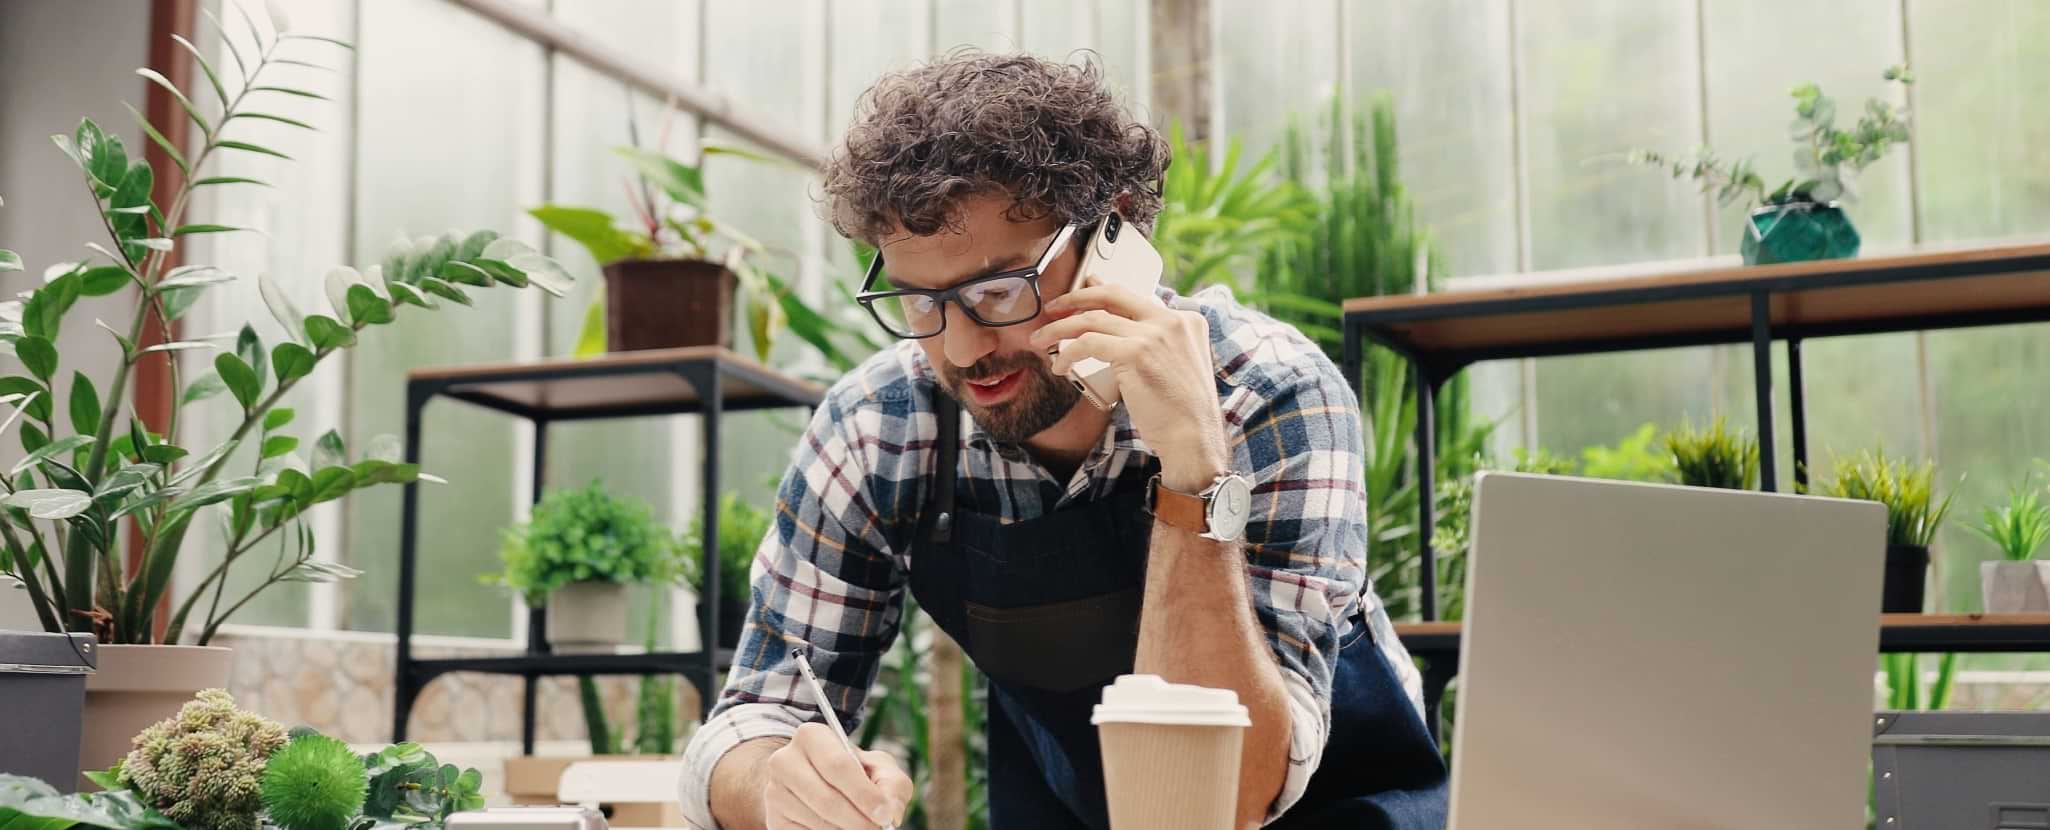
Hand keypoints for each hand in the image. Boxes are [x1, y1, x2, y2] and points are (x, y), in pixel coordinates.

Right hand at [759, 723, 912, 828]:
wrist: (815, 784)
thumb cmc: (853, 773)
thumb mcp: (878, 768)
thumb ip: (892, 784)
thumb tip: (889, 813)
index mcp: (811, 736)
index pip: (838, 766)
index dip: (865, 794)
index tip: (884, 815)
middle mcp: (784, 760)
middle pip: (827, 799)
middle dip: (858, 820)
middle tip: (876, 829)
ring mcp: (774, 791)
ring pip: (818, 821)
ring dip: (845, 829)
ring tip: (857, 825)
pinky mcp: (774, 819)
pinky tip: (837, 827)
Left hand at [1030, 284, 1229, 491]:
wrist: (1194, 438)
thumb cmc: (1181, 413)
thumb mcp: (1177, 367)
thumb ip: (1155, 345)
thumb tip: (1115, 332)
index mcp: (1186, 321)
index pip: (1135, 298)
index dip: (1102, 292)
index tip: (1083, 290)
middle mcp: (1172, 320)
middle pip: (1113, 295)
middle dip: (1076, 297)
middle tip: (1053, 308)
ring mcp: (1155, 334)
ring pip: (1093, 318)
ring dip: (1060, 328)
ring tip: (1041, 339)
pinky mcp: (1137, 352)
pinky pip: (1088, 343)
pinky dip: (1068, 352)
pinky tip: (1060, 366)